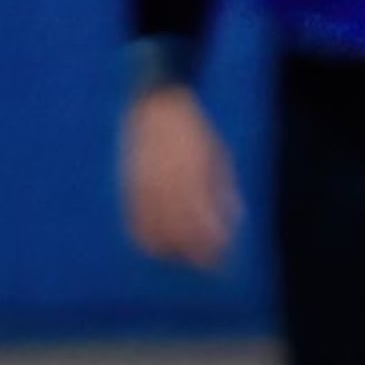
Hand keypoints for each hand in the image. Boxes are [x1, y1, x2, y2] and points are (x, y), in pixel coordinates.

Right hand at [121, 85, 241, 268]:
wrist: (156, 103)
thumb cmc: (194, 130)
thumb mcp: (219, 155)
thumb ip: (225, 189)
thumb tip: (234, 220)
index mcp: (193, 177)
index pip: (202, 226)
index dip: (212, 248)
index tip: (222, 257)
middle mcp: (167, 184)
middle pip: (178, 235)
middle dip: (193, 254)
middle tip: (207, 261)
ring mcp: (145, 185)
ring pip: (153, 233)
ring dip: (169, 250)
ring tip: (182, 256)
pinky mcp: (129, 185)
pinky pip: (133, 221)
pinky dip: (145, 238)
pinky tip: (157, 244)